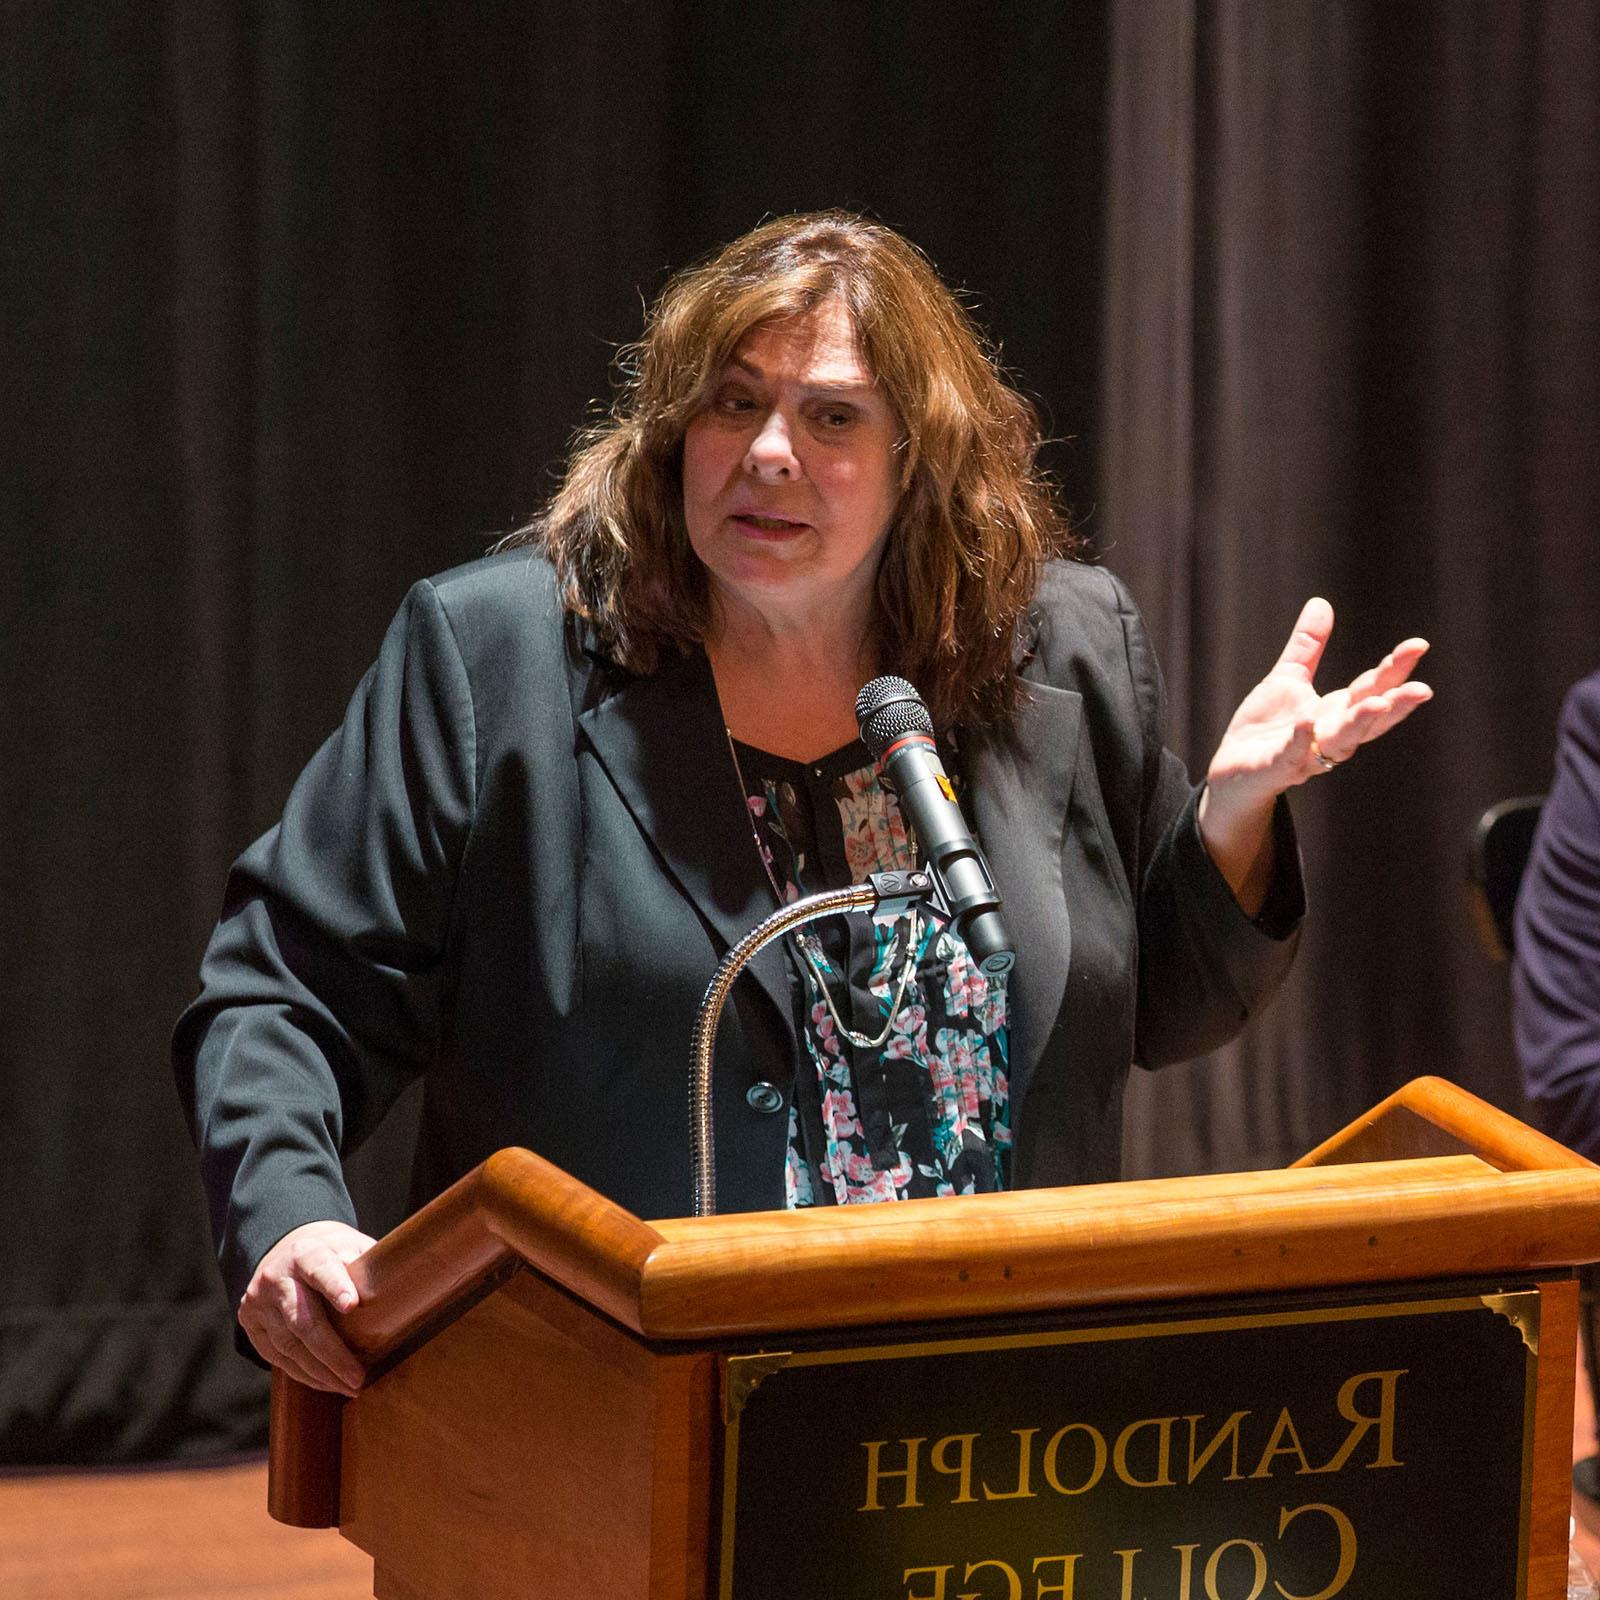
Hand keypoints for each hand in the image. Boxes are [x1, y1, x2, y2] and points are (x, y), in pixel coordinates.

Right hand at [238, 1219, 376, 1396]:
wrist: (285, 1248)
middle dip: (333, 1354)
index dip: (335, 1285)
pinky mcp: (251, 1324)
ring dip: (320, 1372)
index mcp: (306, 1252)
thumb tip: (400, 1289)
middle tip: (358, 1377)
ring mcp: (259, 1303)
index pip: (320, 1268)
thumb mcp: (349, 1246)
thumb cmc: (330, 1252)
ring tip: (348, 1387)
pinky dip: (303, 1373)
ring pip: (288, 1346)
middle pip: (303, 1321)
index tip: (352, 1305)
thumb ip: (366, 1266)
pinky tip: (325, 1383)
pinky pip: (277, 1357)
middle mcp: (276, 1277)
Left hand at [1199, 598, 1432, 909]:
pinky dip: (1302, 740)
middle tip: (1422, 688)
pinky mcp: (1277, 767)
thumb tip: (1322, 603)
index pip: (1373, 687)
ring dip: (1360, 723)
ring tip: (1377, 703)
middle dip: (1396, 703)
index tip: (1418, 645)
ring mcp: (1308, 754)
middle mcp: (1331, 734)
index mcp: (1337, 711)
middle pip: (1369, 717)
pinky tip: (1309, 721)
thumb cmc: (1266, 728)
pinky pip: (1293, 754)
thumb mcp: (1288, 680)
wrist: (1233, 772)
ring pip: (1342, 741)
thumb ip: (1307, 647)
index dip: (1396, 668)